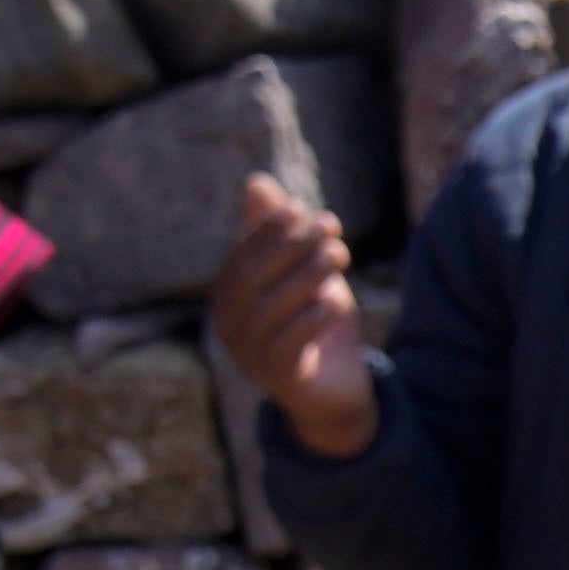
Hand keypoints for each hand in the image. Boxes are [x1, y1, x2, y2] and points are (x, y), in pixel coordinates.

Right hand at [208, 177, 379, 456]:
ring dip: (306, 276)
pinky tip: (334, 300)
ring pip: (269, 311)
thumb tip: (256, 181)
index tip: (307, 210)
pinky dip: (310, 320)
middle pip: (251, 279)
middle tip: (331, 227)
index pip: (241, 255)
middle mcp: (229, 326)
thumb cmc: (315, 321)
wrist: (338, 388)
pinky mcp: (278, 380)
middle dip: (291, 247)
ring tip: (339, 254)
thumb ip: (281, 232)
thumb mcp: (303, 271)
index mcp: (230, 296)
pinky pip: (287, 347)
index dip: (271, 228)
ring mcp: (249, 356)